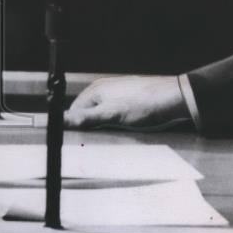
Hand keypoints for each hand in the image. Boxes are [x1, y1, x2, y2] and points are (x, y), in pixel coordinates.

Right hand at [64, 75, 188, 129]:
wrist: (176, 99)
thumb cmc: (144, 105)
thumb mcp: (111, 115)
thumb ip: (84, 119)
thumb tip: (57, 120)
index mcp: (96, 90)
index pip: (74, 112)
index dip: (76, 128)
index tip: (80, 142)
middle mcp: (106, 90)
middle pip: (89, 114)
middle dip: (91, 129)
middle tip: (99, 141)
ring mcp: (119, 95)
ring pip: (103, 117)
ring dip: (106, 129)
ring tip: (115, 136)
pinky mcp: (131, 101)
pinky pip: (117, 116)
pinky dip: (118, 125)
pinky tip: (126, 131)